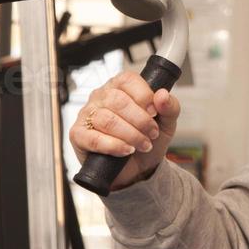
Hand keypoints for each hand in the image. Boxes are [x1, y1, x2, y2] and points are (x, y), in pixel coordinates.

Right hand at [68, 72, 181, 192]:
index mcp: (120, 87)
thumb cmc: (149, 138)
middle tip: (151, 134)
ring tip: (143, 145)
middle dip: (140, 120)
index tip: (155, 113)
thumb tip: (162, 94)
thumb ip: (170, 107)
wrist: (139, 167)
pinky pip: (93, 138)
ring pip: (106, 119)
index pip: (128, 80)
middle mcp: (100, 97)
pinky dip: (114, 146)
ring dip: (130, 135)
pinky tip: (126, 151)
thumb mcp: (166, 123)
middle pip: (117, 100)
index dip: (144, 96)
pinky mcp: (78, 135)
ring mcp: (86, 115)